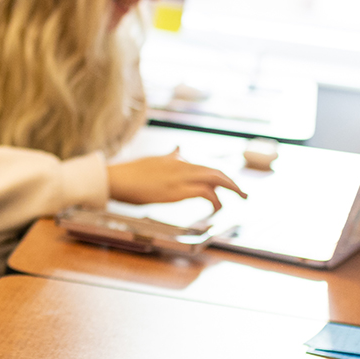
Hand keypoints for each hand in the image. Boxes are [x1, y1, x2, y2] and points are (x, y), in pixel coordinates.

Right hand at [107, 151, 245, 207]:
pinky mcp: (177, 190)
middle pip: (215, 171)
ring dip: (231, 189)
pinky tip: (217, 209)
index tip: (228, 186)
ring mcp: (180, 177)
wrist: (115, 178)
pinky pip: (205, 192)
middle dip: (232, 182)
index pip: (204, 167)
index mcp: (176, 160)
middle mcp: (181, 165)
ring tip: (239, 199)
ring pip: (215, 178)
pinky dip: (215, 200)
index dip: (219, 177)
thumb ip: (169, 157)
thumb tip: (178, 149)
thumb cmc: (129, 174)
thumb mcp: (153, 161)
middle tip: (244, 194)